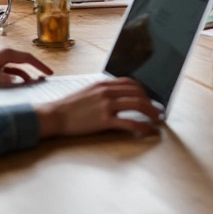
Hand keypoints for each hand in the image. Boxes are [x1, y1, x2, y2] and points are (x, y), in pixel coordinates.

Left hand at [0, 48, 51, 85]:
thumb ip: (1, 78)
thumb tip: (17, 81)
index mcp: (5, 54)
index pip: (28, 58)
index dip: (40, 65)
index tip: (49, 73)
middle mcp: (6, 55)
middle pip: (27, 61)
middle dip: (38, 68)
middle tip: (49, 77)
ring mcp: (4, 61)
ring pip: (21, 67)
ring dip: (30, 74)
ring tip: (38, 83)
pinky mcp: (0, 67)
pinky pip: (15, 71)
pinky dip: (21, 76)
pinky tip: (25, 84)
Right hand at [36, 78, 160, 137]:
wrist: (55, 115)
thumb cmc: (69, 106)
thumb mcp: (87, 92)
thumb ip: (102, 92)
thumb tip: (116, 96)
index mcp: (103, 84)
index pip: (130, 83)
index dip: (143, 91)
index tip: (149, 99)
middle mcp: (107, 91)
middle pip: (138, 92)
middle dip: (151, 102)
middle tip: (157, 111)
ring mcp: (106, 105)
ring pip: (137, 104)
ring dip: (151, 112)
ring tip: (157, 120)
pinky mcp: (105, 120)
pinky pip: (129, 122)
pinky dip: (142, 126)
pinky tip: (147, 131)